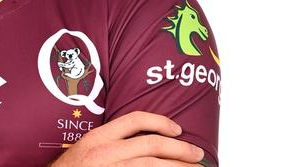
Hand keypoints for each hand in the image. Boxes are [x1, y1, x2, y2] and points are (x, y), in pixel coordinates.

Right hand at [50, 111, 204, 165]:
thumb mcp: (86, 150)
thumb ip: (108, 143)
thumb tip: (139, 143)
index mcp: (97, 138)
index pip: (134, 120)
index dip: (160, 121)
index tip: (177, 129)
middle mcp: (106, 153)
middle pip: (151, 145)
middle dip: (179, 149)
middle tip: (197, 154)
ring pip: (153, 166)